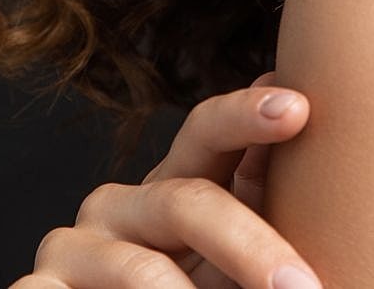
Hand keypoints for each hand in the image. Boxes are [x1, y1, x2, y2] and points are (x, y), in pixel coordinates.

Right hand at [10, 71, 320, 288]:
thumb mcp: (231, 256)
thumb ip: (256, 191)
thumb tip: (298, 104)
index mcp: (169, 188)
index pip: (205, 133)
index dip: (245, 115)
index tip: (298, 108)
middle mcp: (115, 207)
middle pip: (185, 201)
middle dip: (251, 247)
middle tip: (304, 288)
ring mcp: (69, 250)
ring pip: (140, 267)